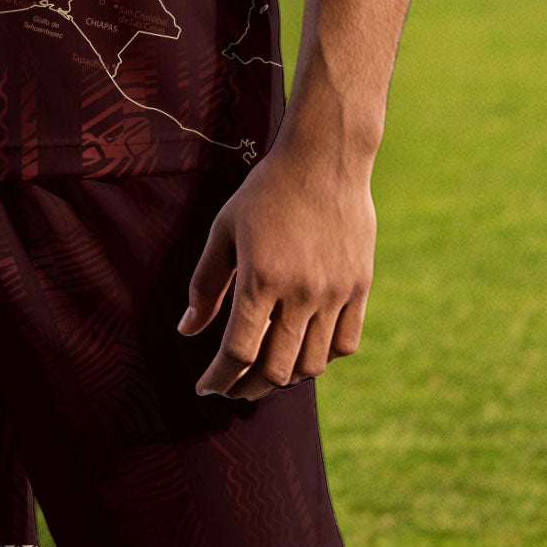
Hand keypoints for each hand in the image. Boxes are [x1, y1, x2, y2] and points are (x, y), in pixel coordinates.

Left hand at [177, 141, 375, 399]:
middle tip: (232, 387)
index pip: (238, 352)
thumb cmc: (266, 191)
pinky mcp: (360, 287)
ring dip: (284, 377)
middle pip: (275, 370)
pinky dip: (322, 358)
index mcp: (260, 277)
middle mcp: (300, 292)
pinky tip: (303, 351)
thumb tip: (186, 329)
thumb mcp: (224, 230)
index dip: (219, 378)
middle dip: (247, 388)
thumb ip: (205, 283)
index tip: (206, 386)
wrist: (325, 158)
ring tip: (265, 371)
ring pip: (311, 364)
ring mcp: (334, 292)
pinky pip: (344, 344)